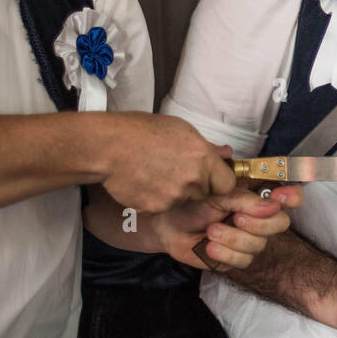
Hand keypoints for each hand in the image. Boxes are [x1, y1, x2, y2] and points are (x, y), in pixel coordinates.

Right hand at [96, 115, 236, 213]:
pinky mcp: (156, 208)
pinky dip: (155, 199)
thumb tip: (227, 153)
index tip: (210, 178)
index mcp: (203, 157)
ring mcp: (174, 196)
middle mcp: (193, 179)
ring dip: (174, 193)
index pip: (227, 183)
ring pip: (182, 201)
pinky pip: (162, 207)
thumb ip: (207, 147)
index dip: (219, 182)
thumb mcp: (180, 129)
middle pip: (204, 193)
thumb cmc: (142, 132)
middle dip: (194, 186)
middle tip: (174, 171)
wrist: (109, 147)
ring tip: (155, 173)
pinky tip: (143, 182)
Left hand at [161, 185, 302, 270]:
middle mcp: (258, 217)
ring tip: (210, 231)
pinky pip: (243, 260)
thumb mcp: (217, 193)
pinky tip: (208, 247)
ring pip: (259, 244)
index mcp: (256, 195)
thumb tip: (272, 205)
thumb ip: (244, 198)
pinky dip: (225, 253)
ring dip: (234, 238)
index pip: (289, 195)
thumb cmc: (192, 203)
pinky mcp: (236, 259)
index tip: (278, 197)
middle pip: (281, 223)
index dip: (291, 196)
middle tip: (236, 218)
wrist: (168, 225)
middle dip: (259, 223)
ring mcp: (249, 239)